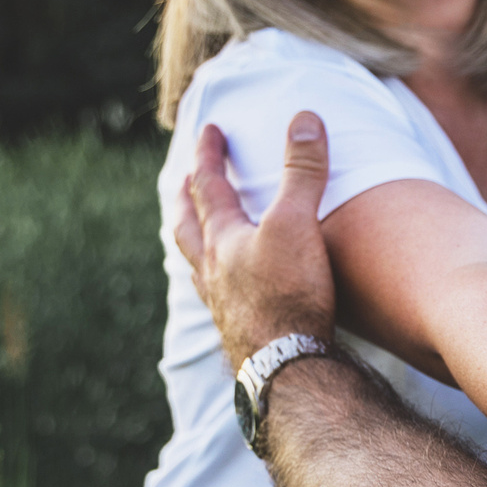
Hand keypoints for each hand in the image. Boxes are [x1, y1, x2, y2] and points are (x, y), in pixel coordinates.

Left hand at [174, 113, 337, 368]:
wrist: (286, 368)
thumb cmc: (288, 295)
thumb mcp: (298, 223)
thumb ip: (302, 172)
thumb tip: (305, 118)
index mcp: (222, 239)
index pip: (207, 185)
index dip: (209, 154)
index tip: (209, 130)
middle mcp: (213, 271)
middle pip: (187, 228)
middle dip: (185, 201)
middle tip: (181, 184)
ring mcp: (223, 304)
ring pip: (198, 266)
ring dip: (195, 245)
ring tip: (198, 238)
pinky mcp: (240, 332)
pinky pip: (220, 299)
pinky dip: (219, 285)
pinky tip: (228, 293)